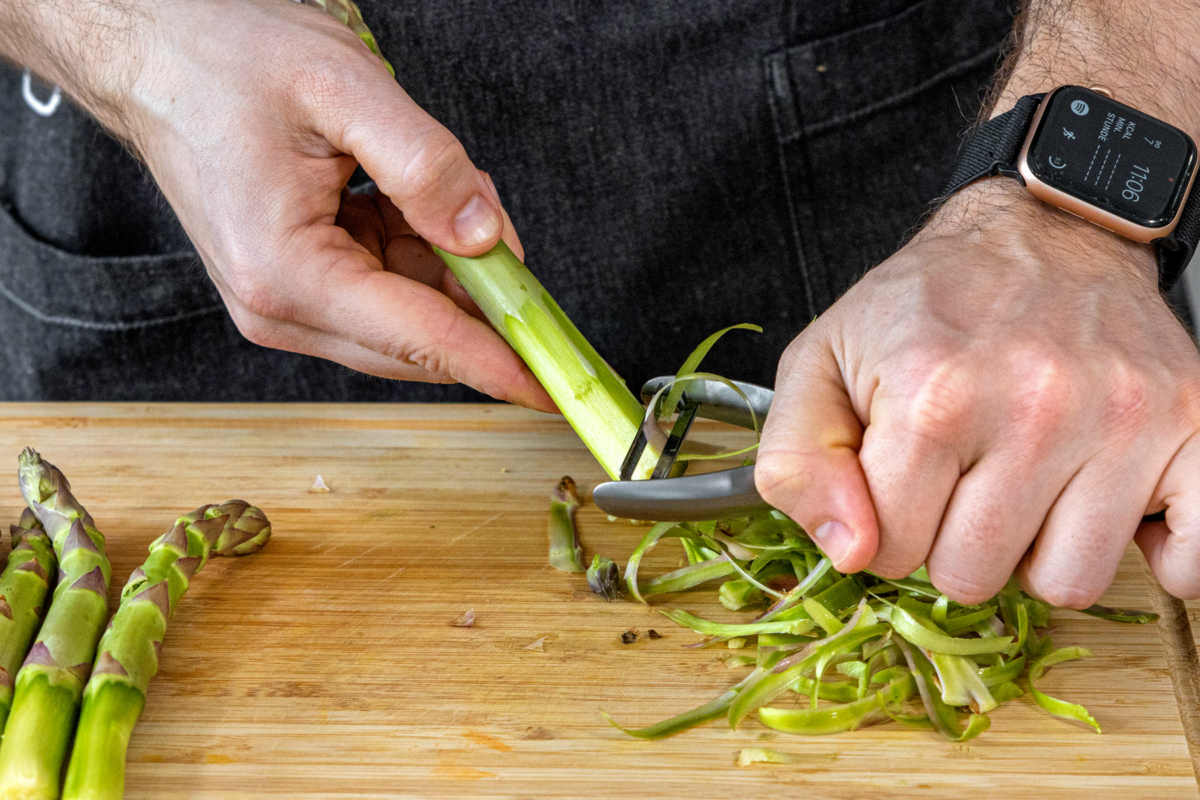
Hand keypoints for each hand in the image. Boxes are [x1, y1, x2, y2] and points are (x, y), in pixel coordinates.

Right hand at [96, 0, 553, 409]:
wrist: (153, 55)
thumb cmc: (223, 63)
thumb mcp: (342, 91)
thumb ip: (426, 166)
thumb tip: (487, 237)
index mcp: (287, 274)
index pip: (419, 339)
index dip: (496, 362)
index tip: (553, 389)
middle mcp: (282, 309)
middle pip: (420, 339)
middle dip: (481, 295)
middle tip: (511, 241)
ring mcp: (288, 304)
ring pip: (411, 315)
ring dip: (451, 264)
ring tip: (442, 186)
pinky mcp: (299, 287)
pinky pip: (389, 289)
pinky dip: (423, 252)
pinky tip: (417, 200)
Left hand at [757, 181, 1199, 604]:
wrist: (1043, 231)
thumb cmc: (929, 304)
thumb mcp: (822, 361)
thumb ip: (797, 462)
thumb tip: (850, 551)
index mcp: (932, 394)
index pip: (890, 550)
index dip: (885, 526)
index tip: (902, 479)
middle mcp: (1033, 405)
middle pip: (974, 576)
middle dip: (953, 542)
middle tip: (964, 478)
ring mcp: (1122, 416)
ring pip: (1067, 581)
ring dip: (1039, 550)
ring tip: (1028, 483)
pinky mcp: (1192, 420)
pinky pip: (1192, 559)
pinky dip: (1160, 555)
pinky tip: (1113, 509)